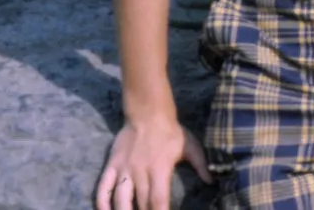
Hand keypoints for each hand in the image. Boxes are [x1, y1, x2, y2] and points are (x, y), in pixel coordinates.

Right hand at [94, 117, 210, 209]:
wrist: (148, 113)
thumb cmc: (171, 132)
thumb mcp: (190, 146)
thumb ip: (201, 164)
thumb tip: (212, 181)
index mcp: (160, 169)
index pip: (158, 200)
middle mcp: (140, 172)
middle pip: (140, 203)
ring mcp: (123, 169)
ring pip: (120, 199)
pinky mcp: (111, 166)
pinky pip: (103, 188)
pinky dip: (102, 202)